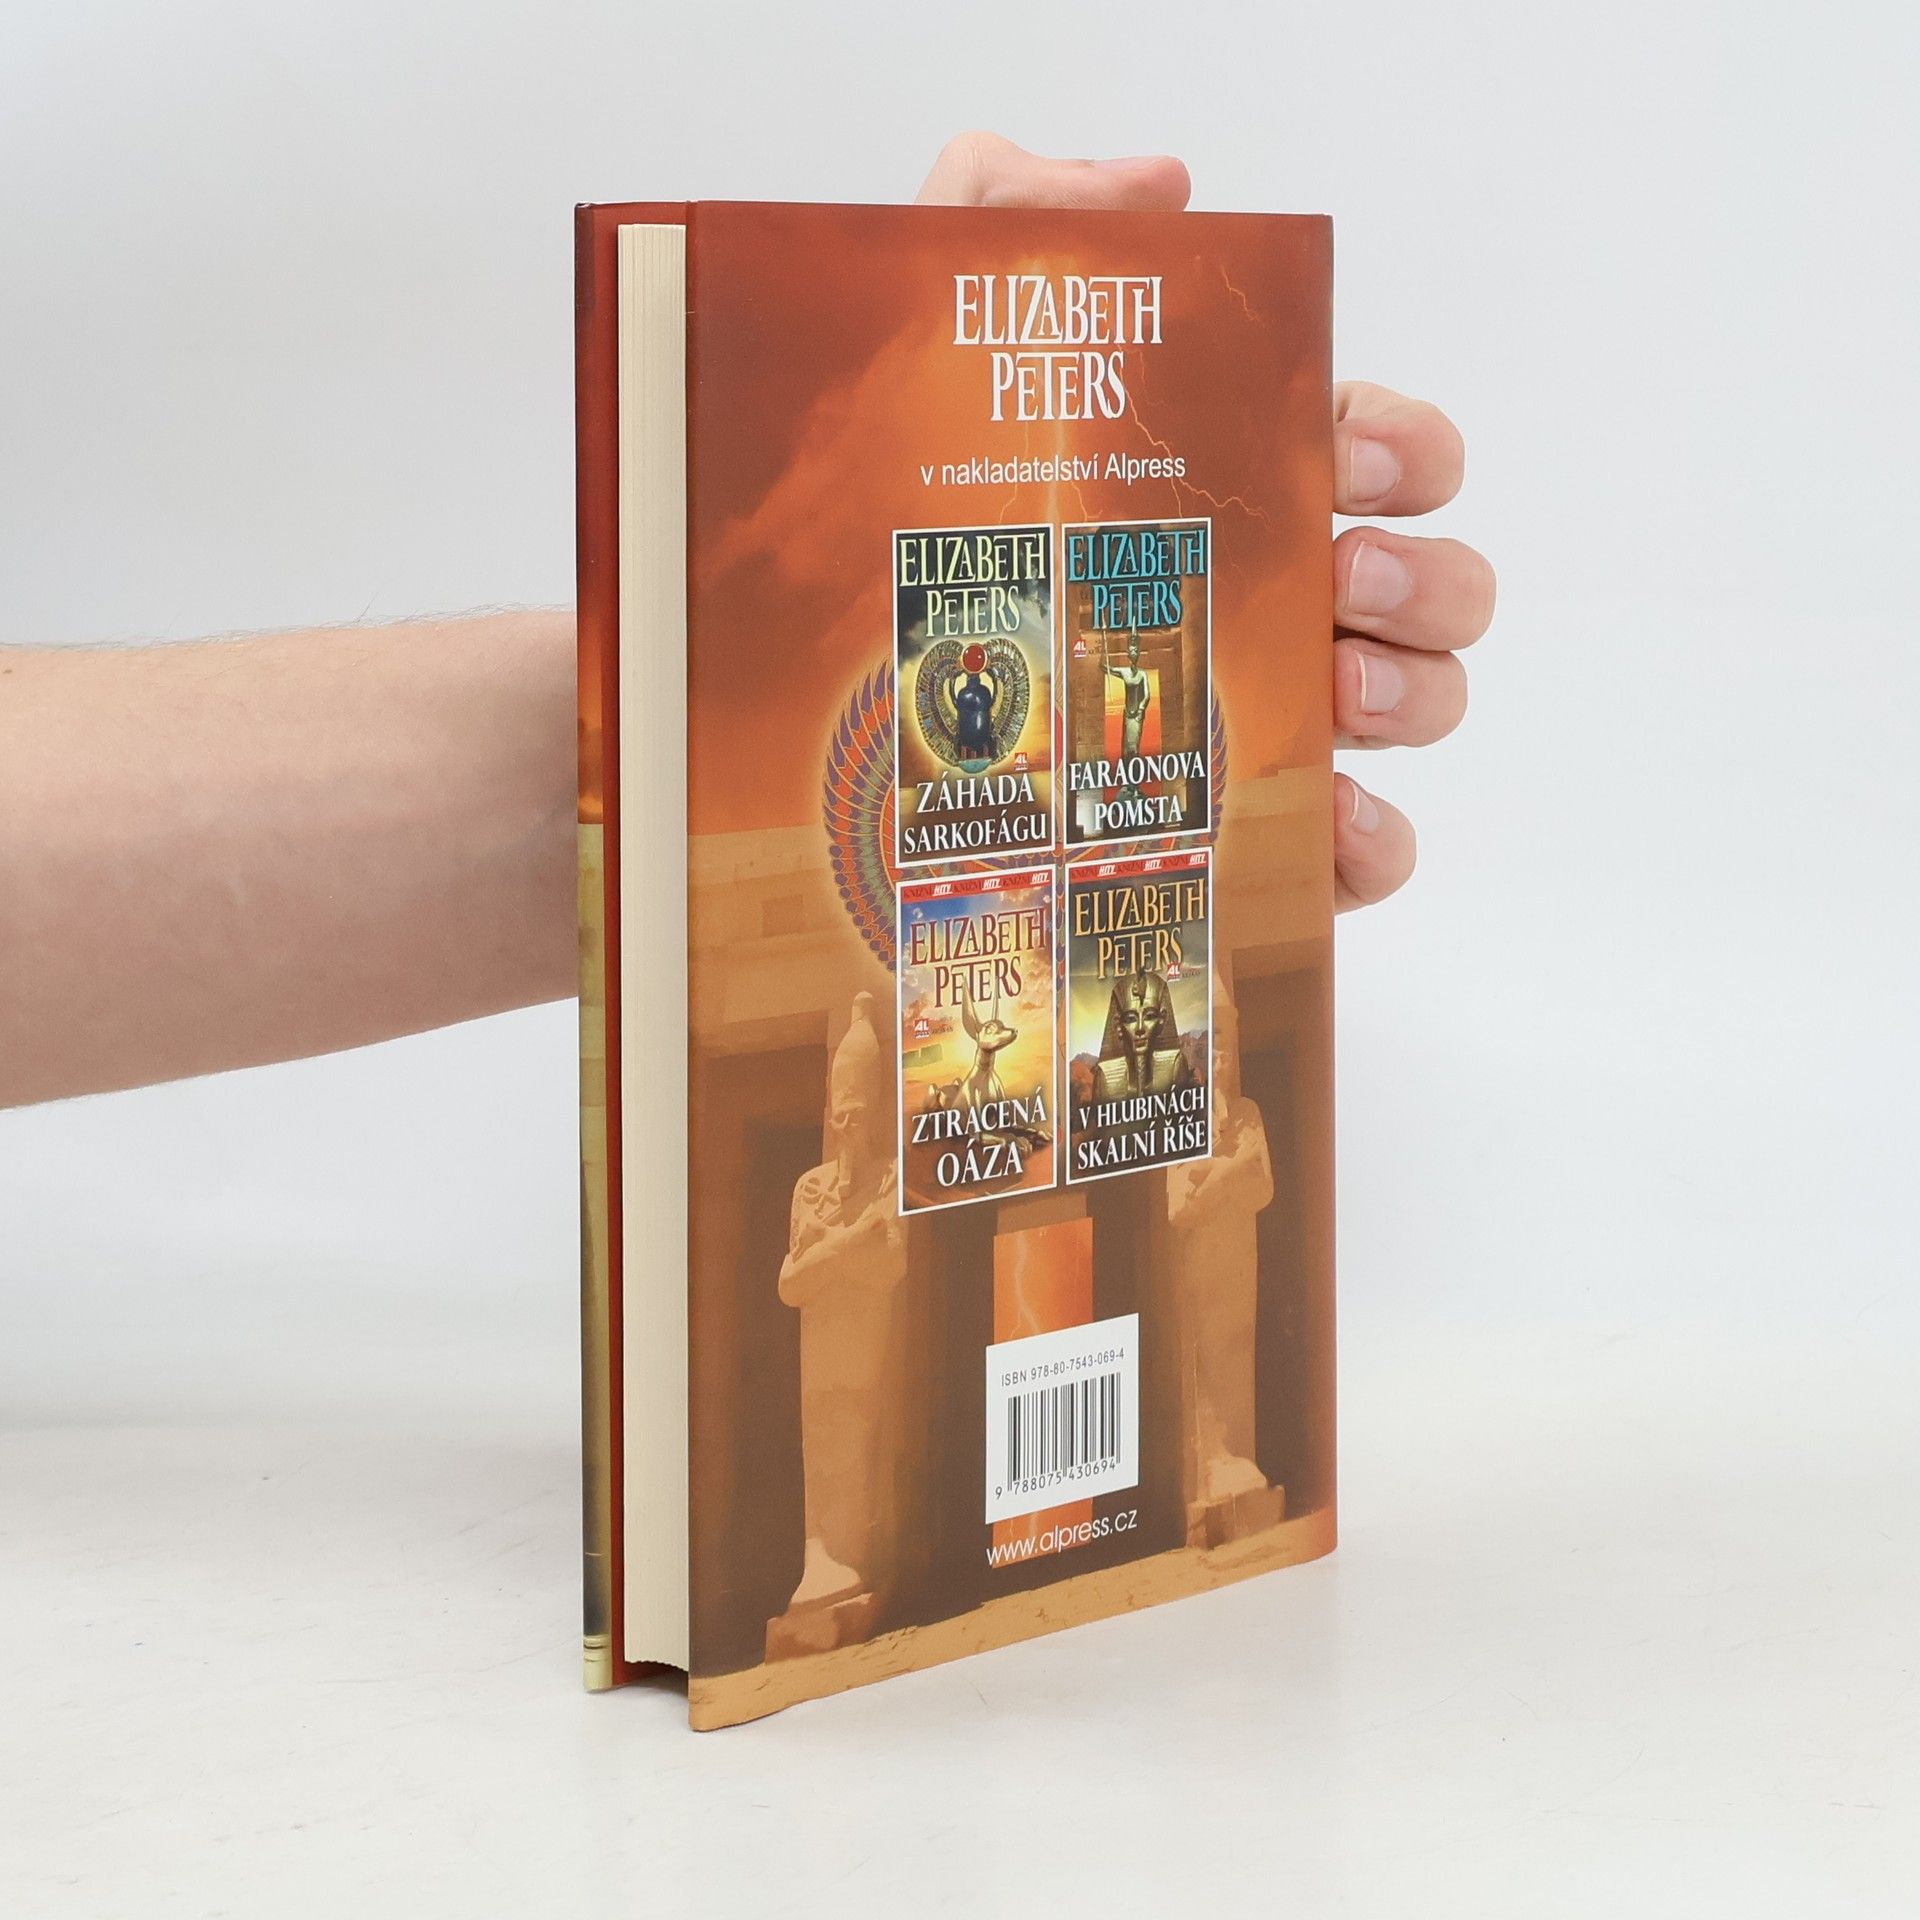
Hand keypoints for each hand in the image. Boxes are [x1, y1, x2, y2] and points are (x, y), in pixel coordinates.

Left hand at [917, 134, 1494, 913]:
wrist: (778, 688)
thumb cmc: (867, 521)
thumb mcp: (924, 344)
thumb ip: (1022, 216)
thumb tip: (1161, 185)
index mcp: (1224, 488)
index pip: (1374, 452)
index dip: (1404, 445)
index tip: (1356, 454)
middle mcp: (1262, 603)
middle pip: (1428, 587)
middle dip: (1425, 578)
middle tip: (1344, 580)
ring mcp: (1258, 724)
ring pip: (1417, 708)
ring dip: (1416, 694)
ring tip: (1337, 690)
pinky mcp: (1232, 838)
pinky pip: (1353, 853)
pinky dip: (1373, 843)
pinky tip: (1332, 823)